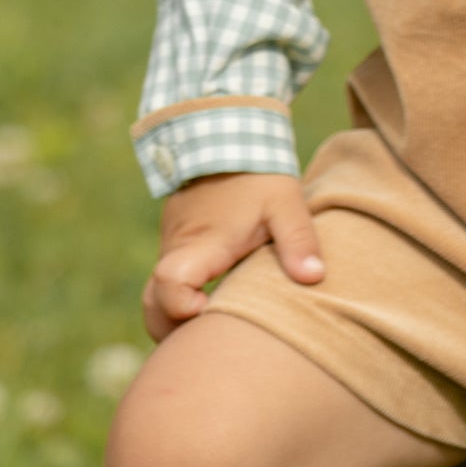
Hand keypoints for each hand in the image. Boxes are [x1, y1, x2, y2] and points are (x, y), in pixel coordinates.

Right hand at [140, 170, 325, 343]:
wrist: (227, 134)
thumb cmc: (258, 172)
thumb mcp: (286, 202)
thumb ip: (298, 239)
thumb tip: (314, 277)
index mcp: (202, 243)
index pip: (168, 283)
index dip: (180, 307)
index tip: (210, 309)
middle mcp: (178, 248)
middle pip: (151, 305)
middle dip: (173, 328)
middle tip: (214, 332)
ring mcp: (172, 247)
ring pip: (156, 296)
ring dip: (179, 316)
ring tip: (221, 322)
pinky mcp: (178, 244)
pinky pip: (169, 282)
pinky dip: (183, 299)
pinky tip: (219, 303)